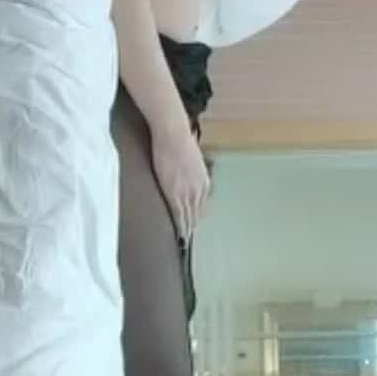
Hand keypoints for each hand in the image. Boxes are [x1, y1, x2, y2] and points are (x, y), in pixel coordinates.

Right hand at [151, 122, 210, 241]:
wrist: (173, 135)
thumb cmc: (179, 141)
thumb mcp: (191, 158)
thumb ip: (191, 170)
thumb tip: (186, 170)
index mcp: (203, 181)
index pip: (201, 204)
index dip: (197, 216)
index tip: (194, 224)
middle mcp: (199, 189)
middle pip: (197, 213)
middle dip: (193, 225)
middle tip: (189, 237)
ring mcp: (188, 193)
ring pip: (189, 217)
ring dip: (187, 229)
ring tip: (184, 240)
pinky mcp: (175, 194)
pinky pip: (179, 216)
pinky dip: (180, 227)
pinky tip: (179, 235)